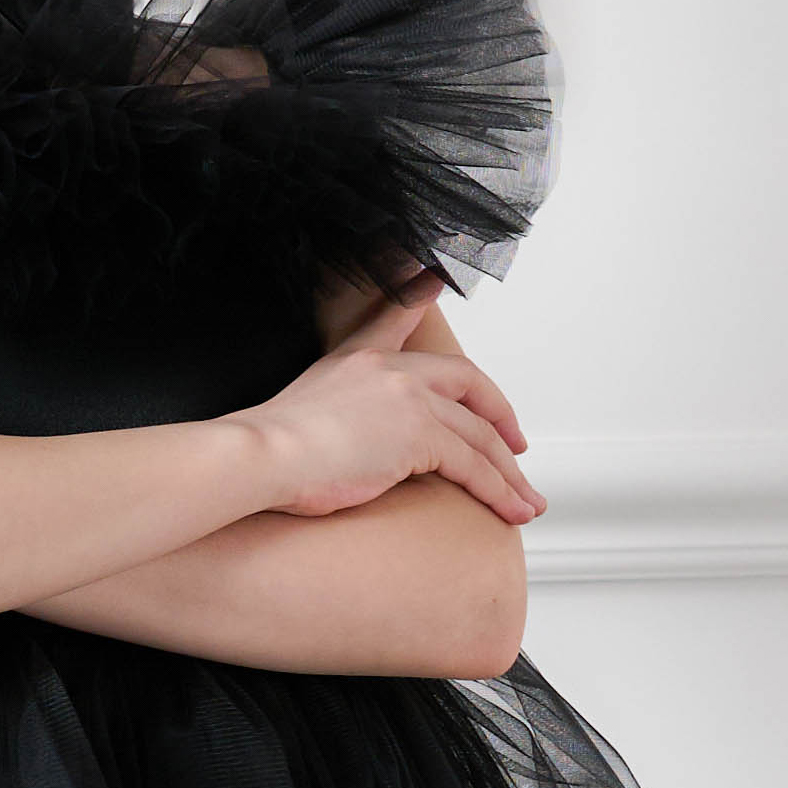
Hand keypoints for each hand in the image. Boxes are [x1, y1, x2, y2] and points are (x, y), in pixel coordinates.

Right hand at [236, 277, 542, 523]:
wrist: (261, 456)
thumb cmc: (267, 448)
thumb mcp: (298, 410)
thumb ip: (327, 409)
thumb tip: (331, 438)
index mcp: (359, 359)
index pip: (394, 318)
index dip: (416, 296)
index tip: (432, 279)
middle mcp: (393, 371)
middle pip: (468, 383)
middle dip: (499, 415)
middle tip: (516, 445)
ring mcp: (411, 401)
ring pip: (479, 436)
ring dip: (507, 473)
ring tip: (526, 502)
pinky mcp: (421, 437)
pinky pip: (473, 465)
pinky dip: (498, 491)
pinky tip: (511, 508)